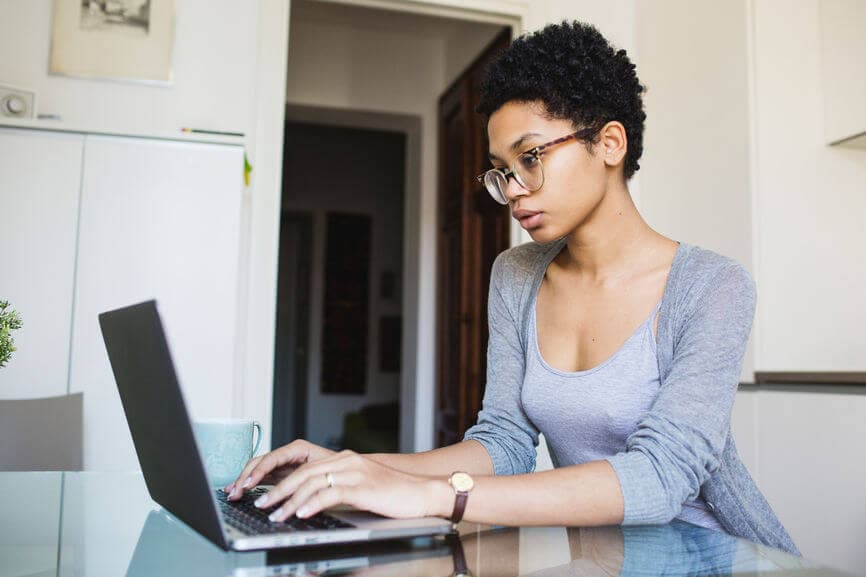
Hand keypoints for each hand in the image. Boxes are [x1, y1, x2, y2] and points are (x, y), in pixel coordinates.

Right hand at [224, 439, 335, 499]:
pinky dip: (249, 483)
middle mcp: (289, 454)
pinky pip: (262, 476)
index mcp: (299, 449)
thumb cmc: (341, 471)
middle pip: (261, 462)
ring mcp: (284, 464)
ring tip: (231, 492)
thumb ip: (310, 481)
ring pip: (258, 469)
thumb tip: (296, 494)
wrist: (352, 475)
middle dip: (245, 477)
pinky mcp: (282, 474)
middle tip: (235, 493)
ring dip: (243, 480)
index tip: (249, 484)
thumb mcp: (326, 474)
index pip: (273, 458)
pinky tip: (239, 490)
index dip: (259, 471)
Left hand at [250, 449, 449, 521]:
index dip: (282, 479)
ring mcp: (355, 471)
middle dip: (278, 489)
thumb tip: (311, 504)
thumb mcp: (361, 488)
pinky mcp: (363, 486)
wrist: (423, 493)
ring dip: (289, 500)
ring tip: (275, 514)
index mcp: (344, 459)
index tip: (264, 493)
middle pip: (303, 472)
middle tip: (261, 504)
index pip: (304, 467)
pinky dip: (312, 503)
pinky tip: (301, 514)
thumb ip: (338, 489)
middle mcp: (346, 461)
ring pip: (312, 482)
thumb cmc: (394, 495)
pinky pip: (331, 493)